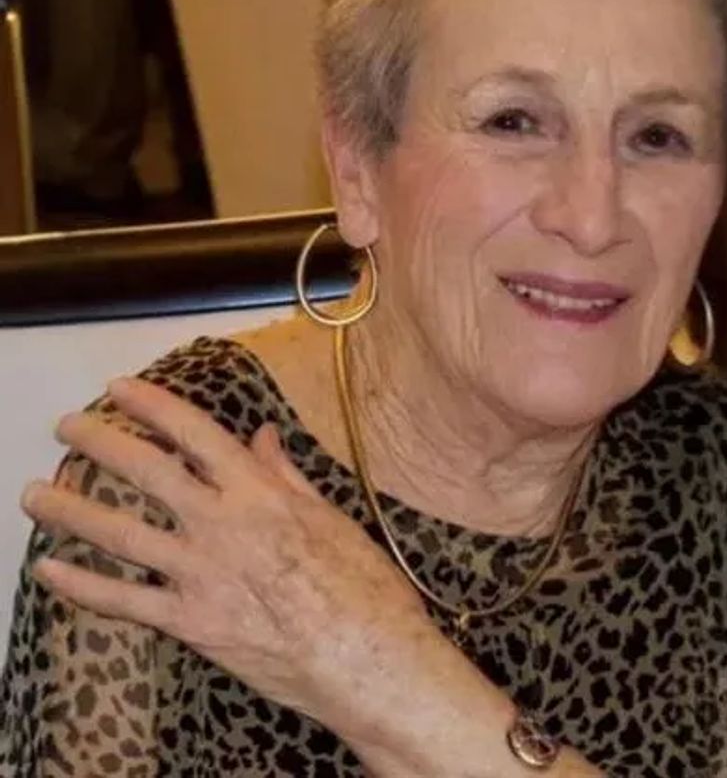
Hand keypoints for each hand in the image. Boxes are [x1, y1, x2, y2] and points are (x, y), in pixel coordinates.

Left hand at [21, 376, 431, 741]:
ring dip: (72, 511)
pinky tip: (50, 571)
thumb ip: (284, 475)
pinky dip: (84, 587)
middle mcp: (221, 524)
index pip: (192, 433)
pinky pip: (126, 603)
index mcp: (258, 492)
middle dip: (100, 444)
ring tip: (36, 494)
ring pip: (122, 534)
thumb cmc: (362, 584)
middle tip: (66, 427)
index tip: (118, 389)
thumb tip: (261, 435)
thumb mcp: (329, 516)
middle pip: (147, 473)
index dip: (151, 406)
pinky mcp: (191, 623)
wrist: (368, 659)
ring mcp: (200, 575)